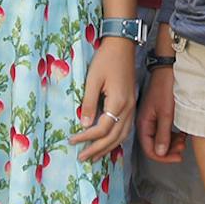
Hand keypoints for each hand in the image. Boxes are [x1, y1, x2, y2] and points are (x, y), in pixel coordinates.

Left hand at [71, 36, 137, 161]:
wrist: (123, 45)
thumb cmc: (106, 59)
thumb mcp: (93, 79)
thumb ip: (88, 103)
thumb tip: (84, 125)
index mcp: (118, 102)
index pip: (102, 129)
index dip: (87, 138)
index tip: (72, 140)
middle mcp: (128, 108)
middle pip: (114, 137)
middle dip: (97, 149)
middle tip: (82, 158)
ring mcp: (132, 107)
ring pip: (122, 135)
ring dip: (108, 148)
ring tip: (94, 156)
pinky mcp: (131, 104)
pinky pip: (126, 128)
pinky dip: (116, 139)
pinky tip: (108, 143)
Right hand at [137, 64, 182, 163]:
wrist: (168, 69)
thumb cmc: (166, 88)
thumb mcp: (166, 113)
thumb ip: (163, 134)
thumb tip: (159, 153)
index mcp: (143, 124)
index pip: (150, 150)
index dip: (164, 157)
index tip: (178, 156)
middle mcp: (145, 123)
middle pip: (155, 146)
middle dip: (169, 150)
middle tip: (183, 146)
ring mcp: (151, 119)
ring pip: (160, 139)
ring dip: (172, 143)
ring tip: (184, 140)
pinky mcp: (158, 114)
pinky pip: (164, 131)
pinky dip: (173, 135)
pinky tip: (182, 133)